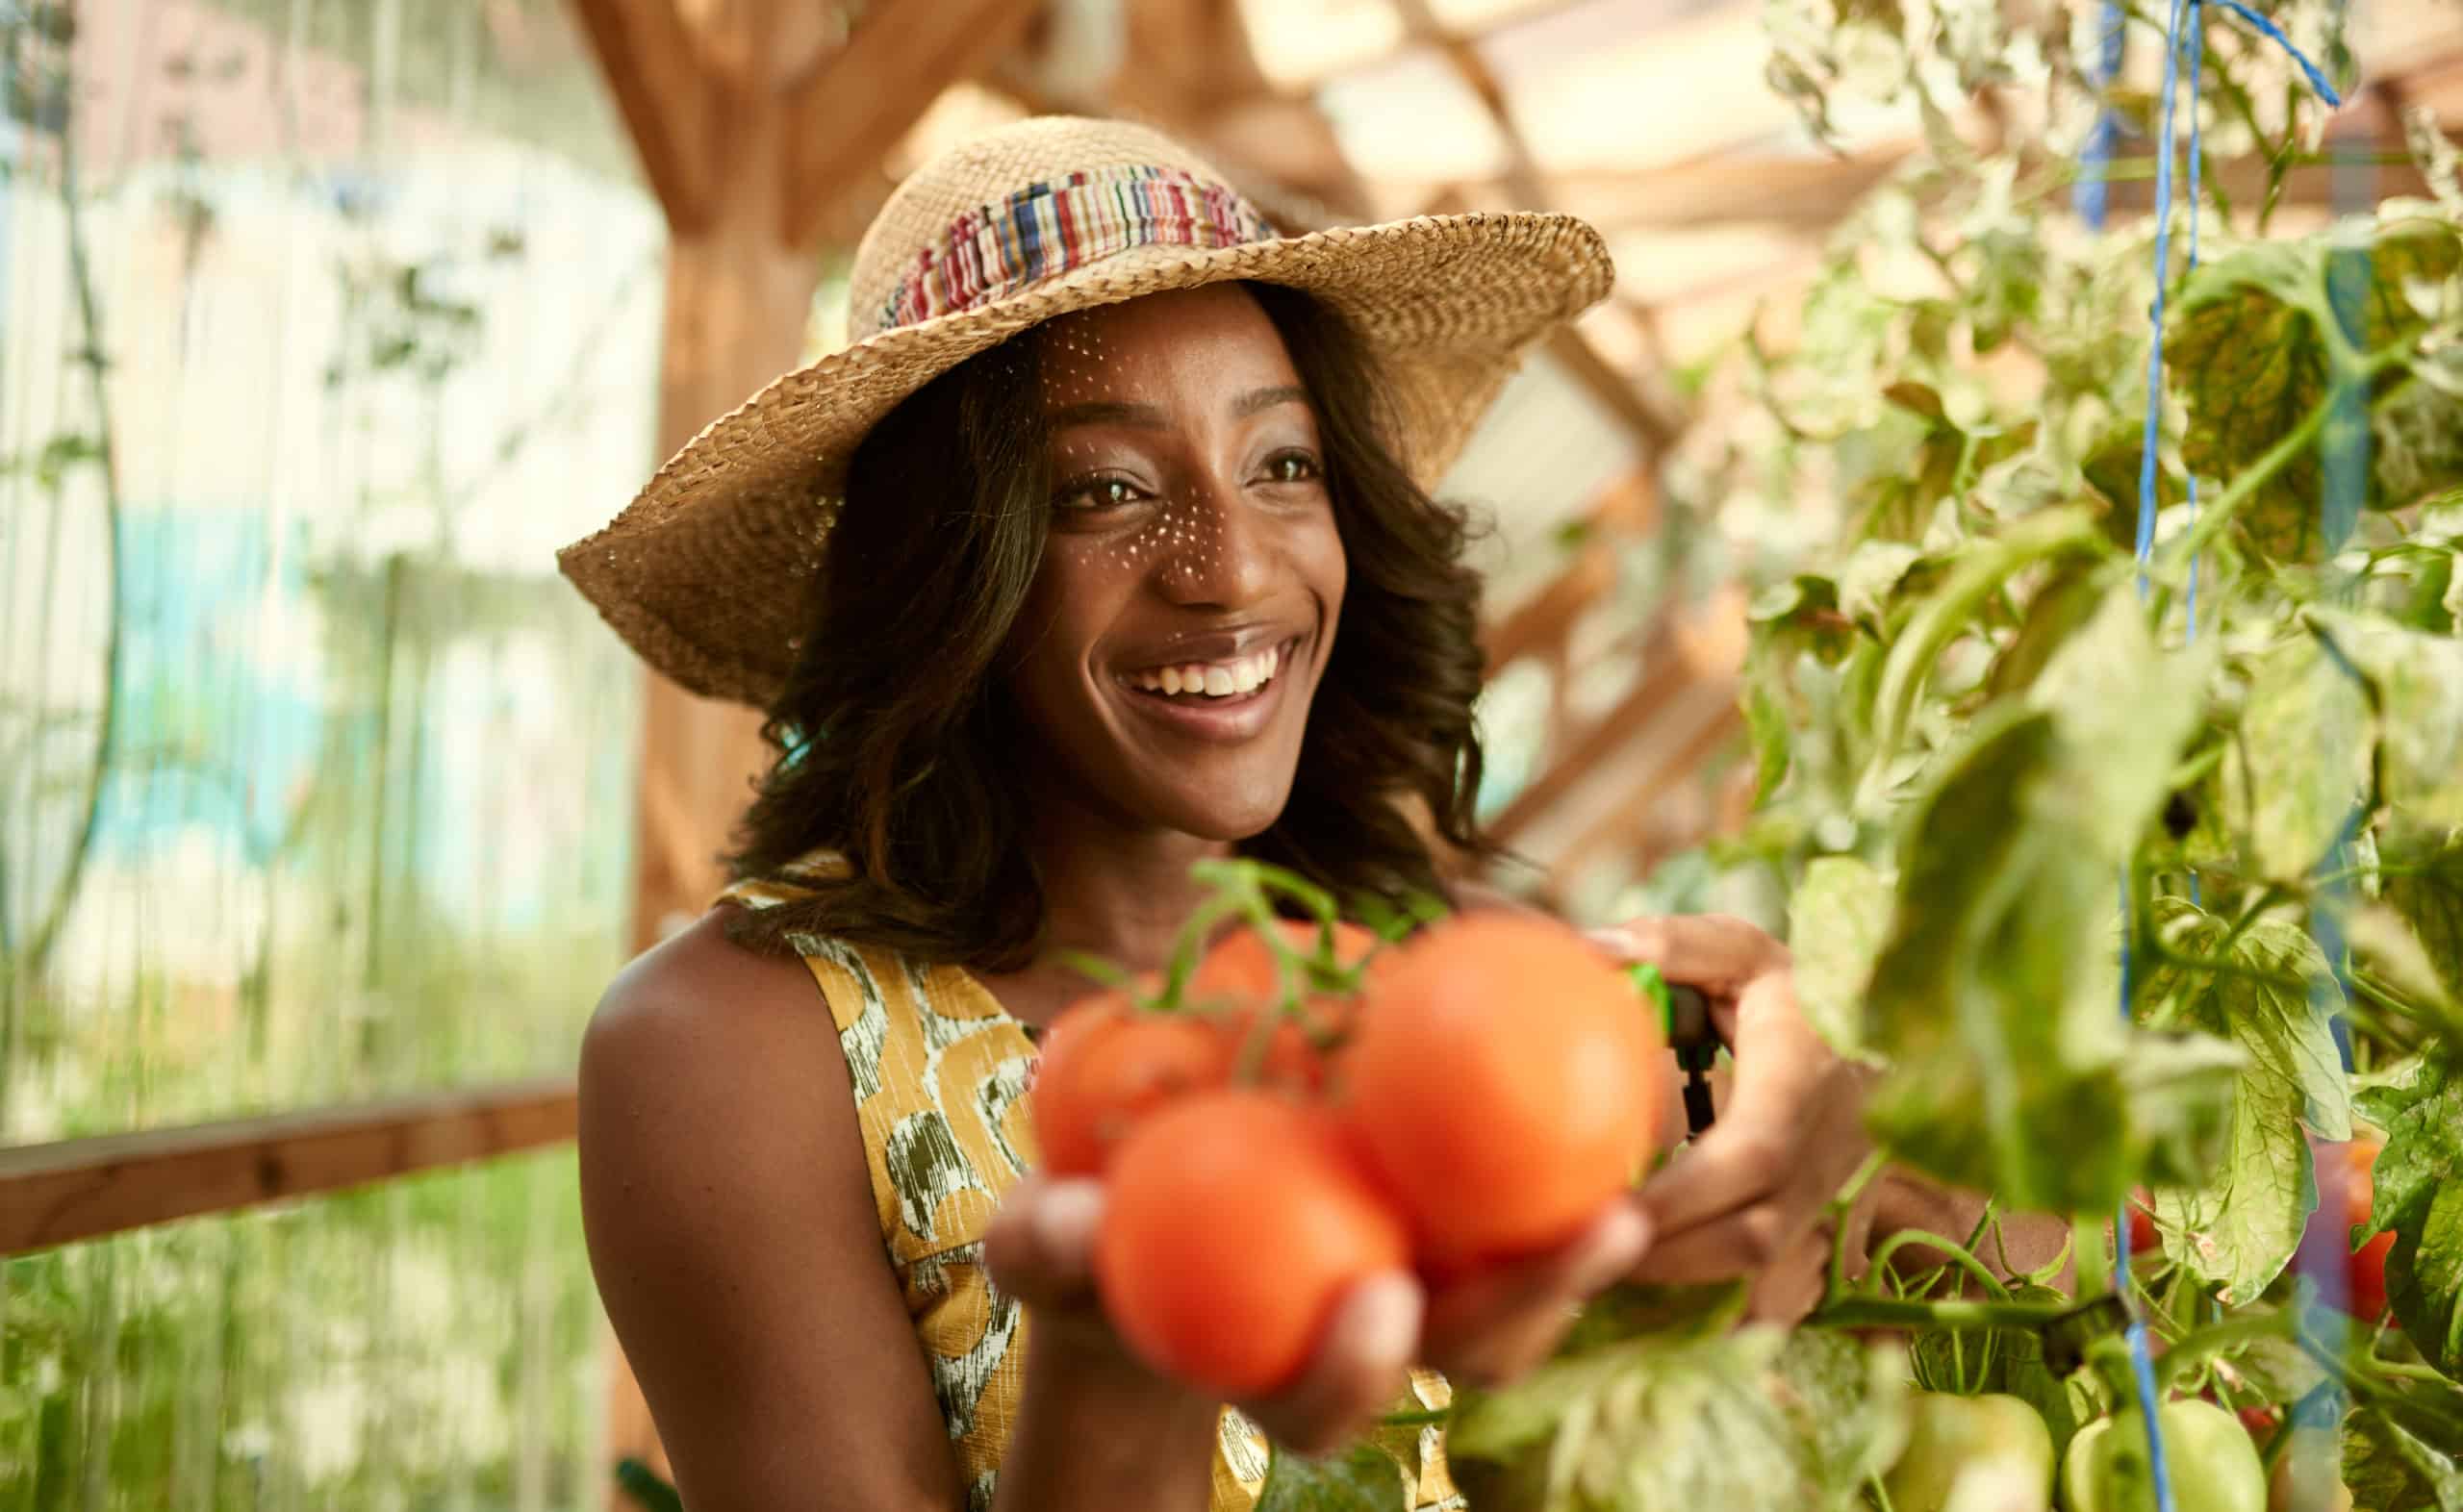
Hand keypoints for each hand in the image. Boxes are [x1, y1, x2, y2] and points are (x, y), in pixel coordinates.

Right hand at [985, 1174, 1648, 1453]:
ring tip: (1638, 1158)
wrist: (1134, 1205)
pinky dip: (1566, 1145)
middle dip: (1539, 1304)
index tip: (1382, 1300)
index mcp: (1272, 1369)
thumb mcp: (1043, 1239)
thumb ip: (1050, 1244)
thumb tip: (1073, 1219)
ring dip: (1585, 1238)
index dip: (1358, 1371)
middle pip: (1472, 1353)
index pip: (1321, 1404)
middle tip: (1601, 1227)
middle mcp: (1369, 1338)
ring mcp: (1419, 1275)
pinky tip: (1609, 1054)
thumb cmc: (1084, 1234)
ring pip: (1523, 1284)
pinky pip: (1521, 1185)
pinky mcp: (1448, 1207)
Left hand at [1589, 914, 1876, 1322]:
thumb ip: (1673, 945)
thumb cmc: (1792, 987)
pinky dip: (1696, 1277)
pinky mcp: (1809, 1221)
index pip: (1753, 1155)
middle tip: (1575, 1251)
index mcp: (1804, 1080)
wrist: (1882, 1034)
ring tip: (1590, 1262)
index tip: (1611, 1207)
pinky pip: (1759, 1274)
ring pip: (1755, 1265)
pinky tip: (1632, 1266)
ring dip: (1673, 1273)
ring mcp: (1822, 1195)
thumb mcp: (1742, 951)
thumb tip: (1591, 951)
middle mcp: (1823, 1152)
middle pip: (1752, 1235)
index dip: (1685, 1193)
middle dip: (1664, 1254)